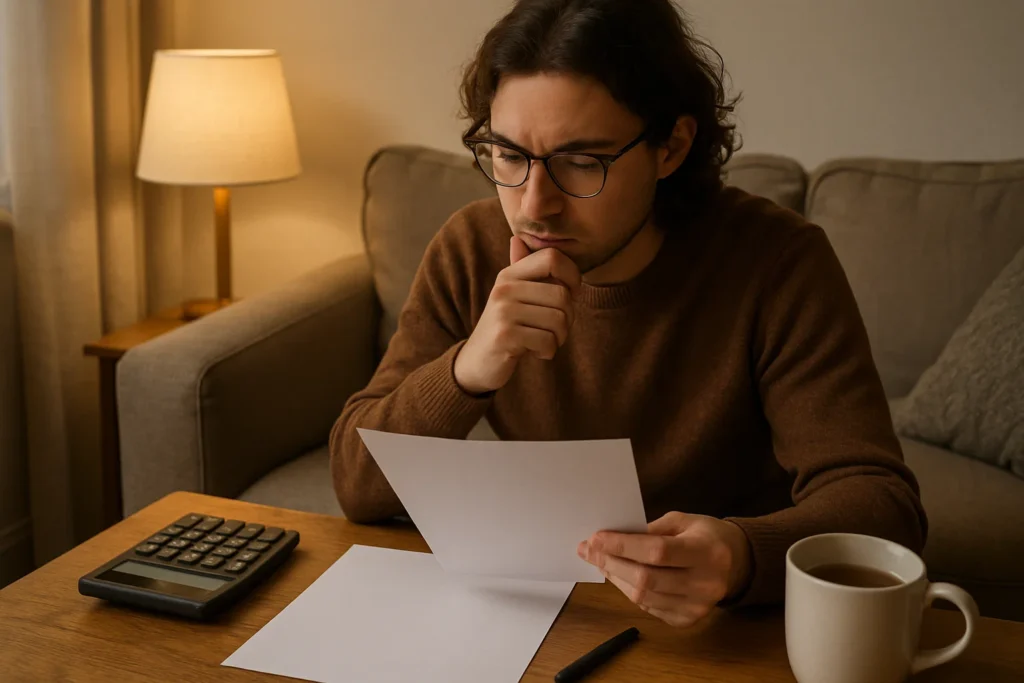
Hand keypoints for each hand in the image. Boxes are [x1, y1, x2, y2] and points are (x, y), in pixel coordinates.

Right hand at [454, 236, 580, 394]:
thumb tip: (516, 239)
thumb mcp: (511, 297)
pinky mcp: (505, 336)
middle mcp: (505, 288)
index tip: (571, 295)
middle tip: (555, 330)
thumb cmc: (504, 328)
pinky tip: (535, 353)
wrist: (476, 362)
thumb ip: (520, 271)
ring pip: (559, 320)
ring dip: (559, 338)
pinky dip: (548, 351)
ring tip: (544, 341)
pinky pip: (547, 341)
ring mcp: (503, 311)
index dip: (572, 276)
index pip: (552, 258)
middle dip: (568, 318)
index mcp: (509, 275)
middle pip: (562, 295)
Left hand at [577, 512, 752, 627]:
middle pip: (646, 578)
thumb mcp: (682, 521)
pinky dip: (629, 591)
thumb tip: (611, 538)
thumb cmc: (705, 535)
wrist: (736, 563)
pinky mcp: (688, 620)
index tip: (595, 538)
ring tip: (600, 561)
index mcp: (706, 552)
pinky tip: (620, 576)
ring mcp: (698, 606)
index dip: (622, 546)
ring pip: (643, 597)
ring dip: (615, 578)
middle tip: (588, 550)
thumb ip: (650, 530)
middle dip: (610, 562)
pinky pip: (649, 608)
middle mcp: (705, 583)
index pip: (657, 552)